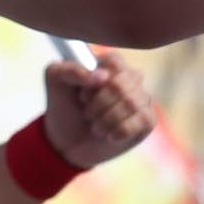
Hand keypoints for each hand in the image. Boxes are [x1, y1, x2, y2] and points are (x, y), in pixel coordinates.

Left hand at [38, 47, 153, 169]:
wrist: (65, 141)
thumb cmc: (63, 105)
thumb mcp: (55, 80)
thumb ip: (69, 69)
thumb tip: (102, 76)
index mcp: (110, 64)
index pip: (115, 61)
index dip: (95, 81)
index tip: (82, 95)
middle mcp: (130, 78)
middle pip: (122, 84)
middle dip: (98, 104)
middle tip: (87, 113)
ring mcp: (142, 99)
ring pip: (131, 103)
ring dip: (105, 119)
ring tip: (95, 125)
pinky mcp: (148, 120)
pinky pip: (140, 122)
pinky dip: (117, 131)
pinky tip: (108, 135)